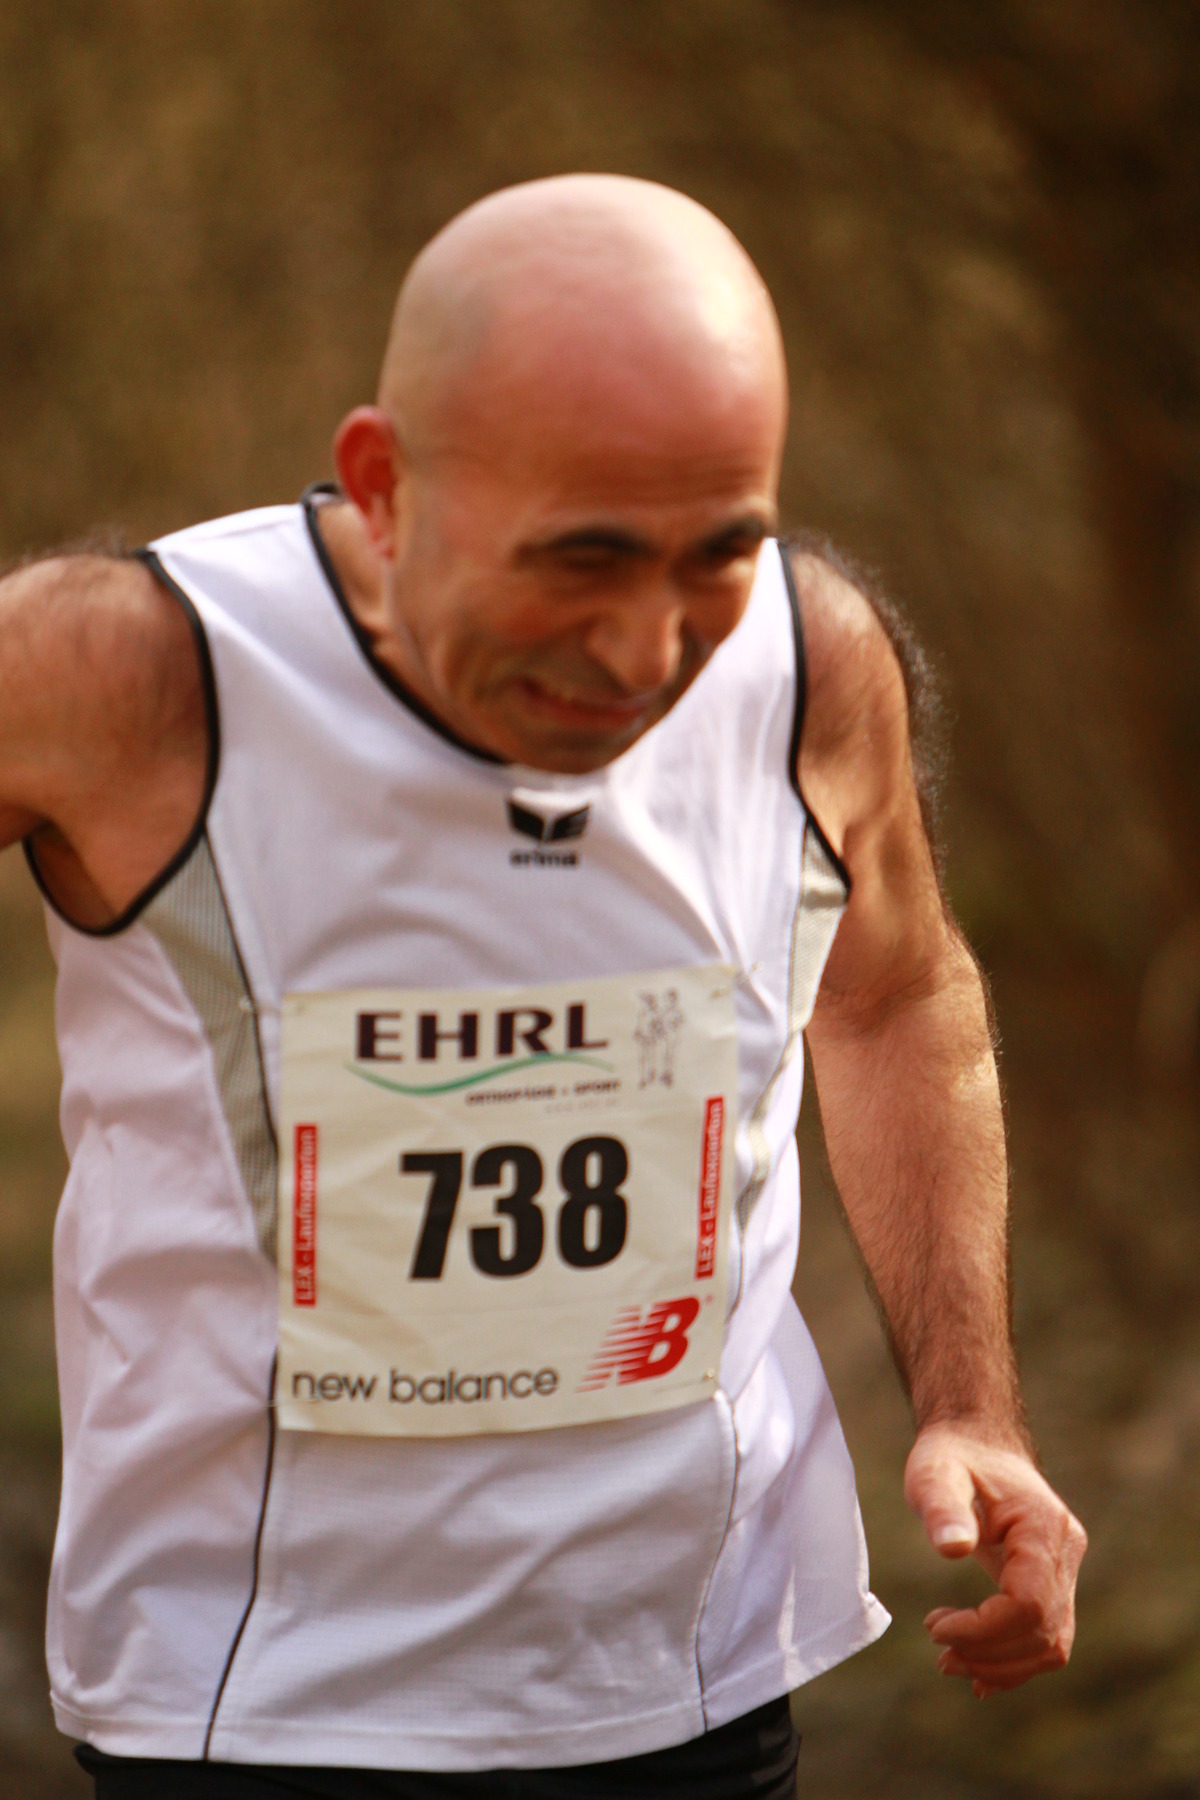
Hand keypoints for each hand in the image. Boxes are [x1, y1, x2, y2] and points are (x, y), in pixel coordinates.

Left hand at [903, 1422, 1087, 1697]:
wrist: (976, 1442)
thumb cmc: (952, 1457)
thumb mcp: (934, 1474)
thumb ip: (942, 1507)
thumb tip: (953, 1548)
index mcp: (1043, 1527)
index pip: (1029, 1604)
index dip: (985, 1630)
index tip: (935, 1628)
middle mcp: (1065, 1552)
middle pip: (1044, 1632)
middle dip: (989, 1653)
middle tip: (939, 1654)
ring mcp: (1065, 1568)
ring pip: (1051, 1642)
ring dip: (1002, 1663)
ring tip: (949, 1661)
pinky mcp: (1052, 1580)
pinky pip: (1046, 1633)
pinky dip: (1015, 1659)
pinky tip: (979, 1672)